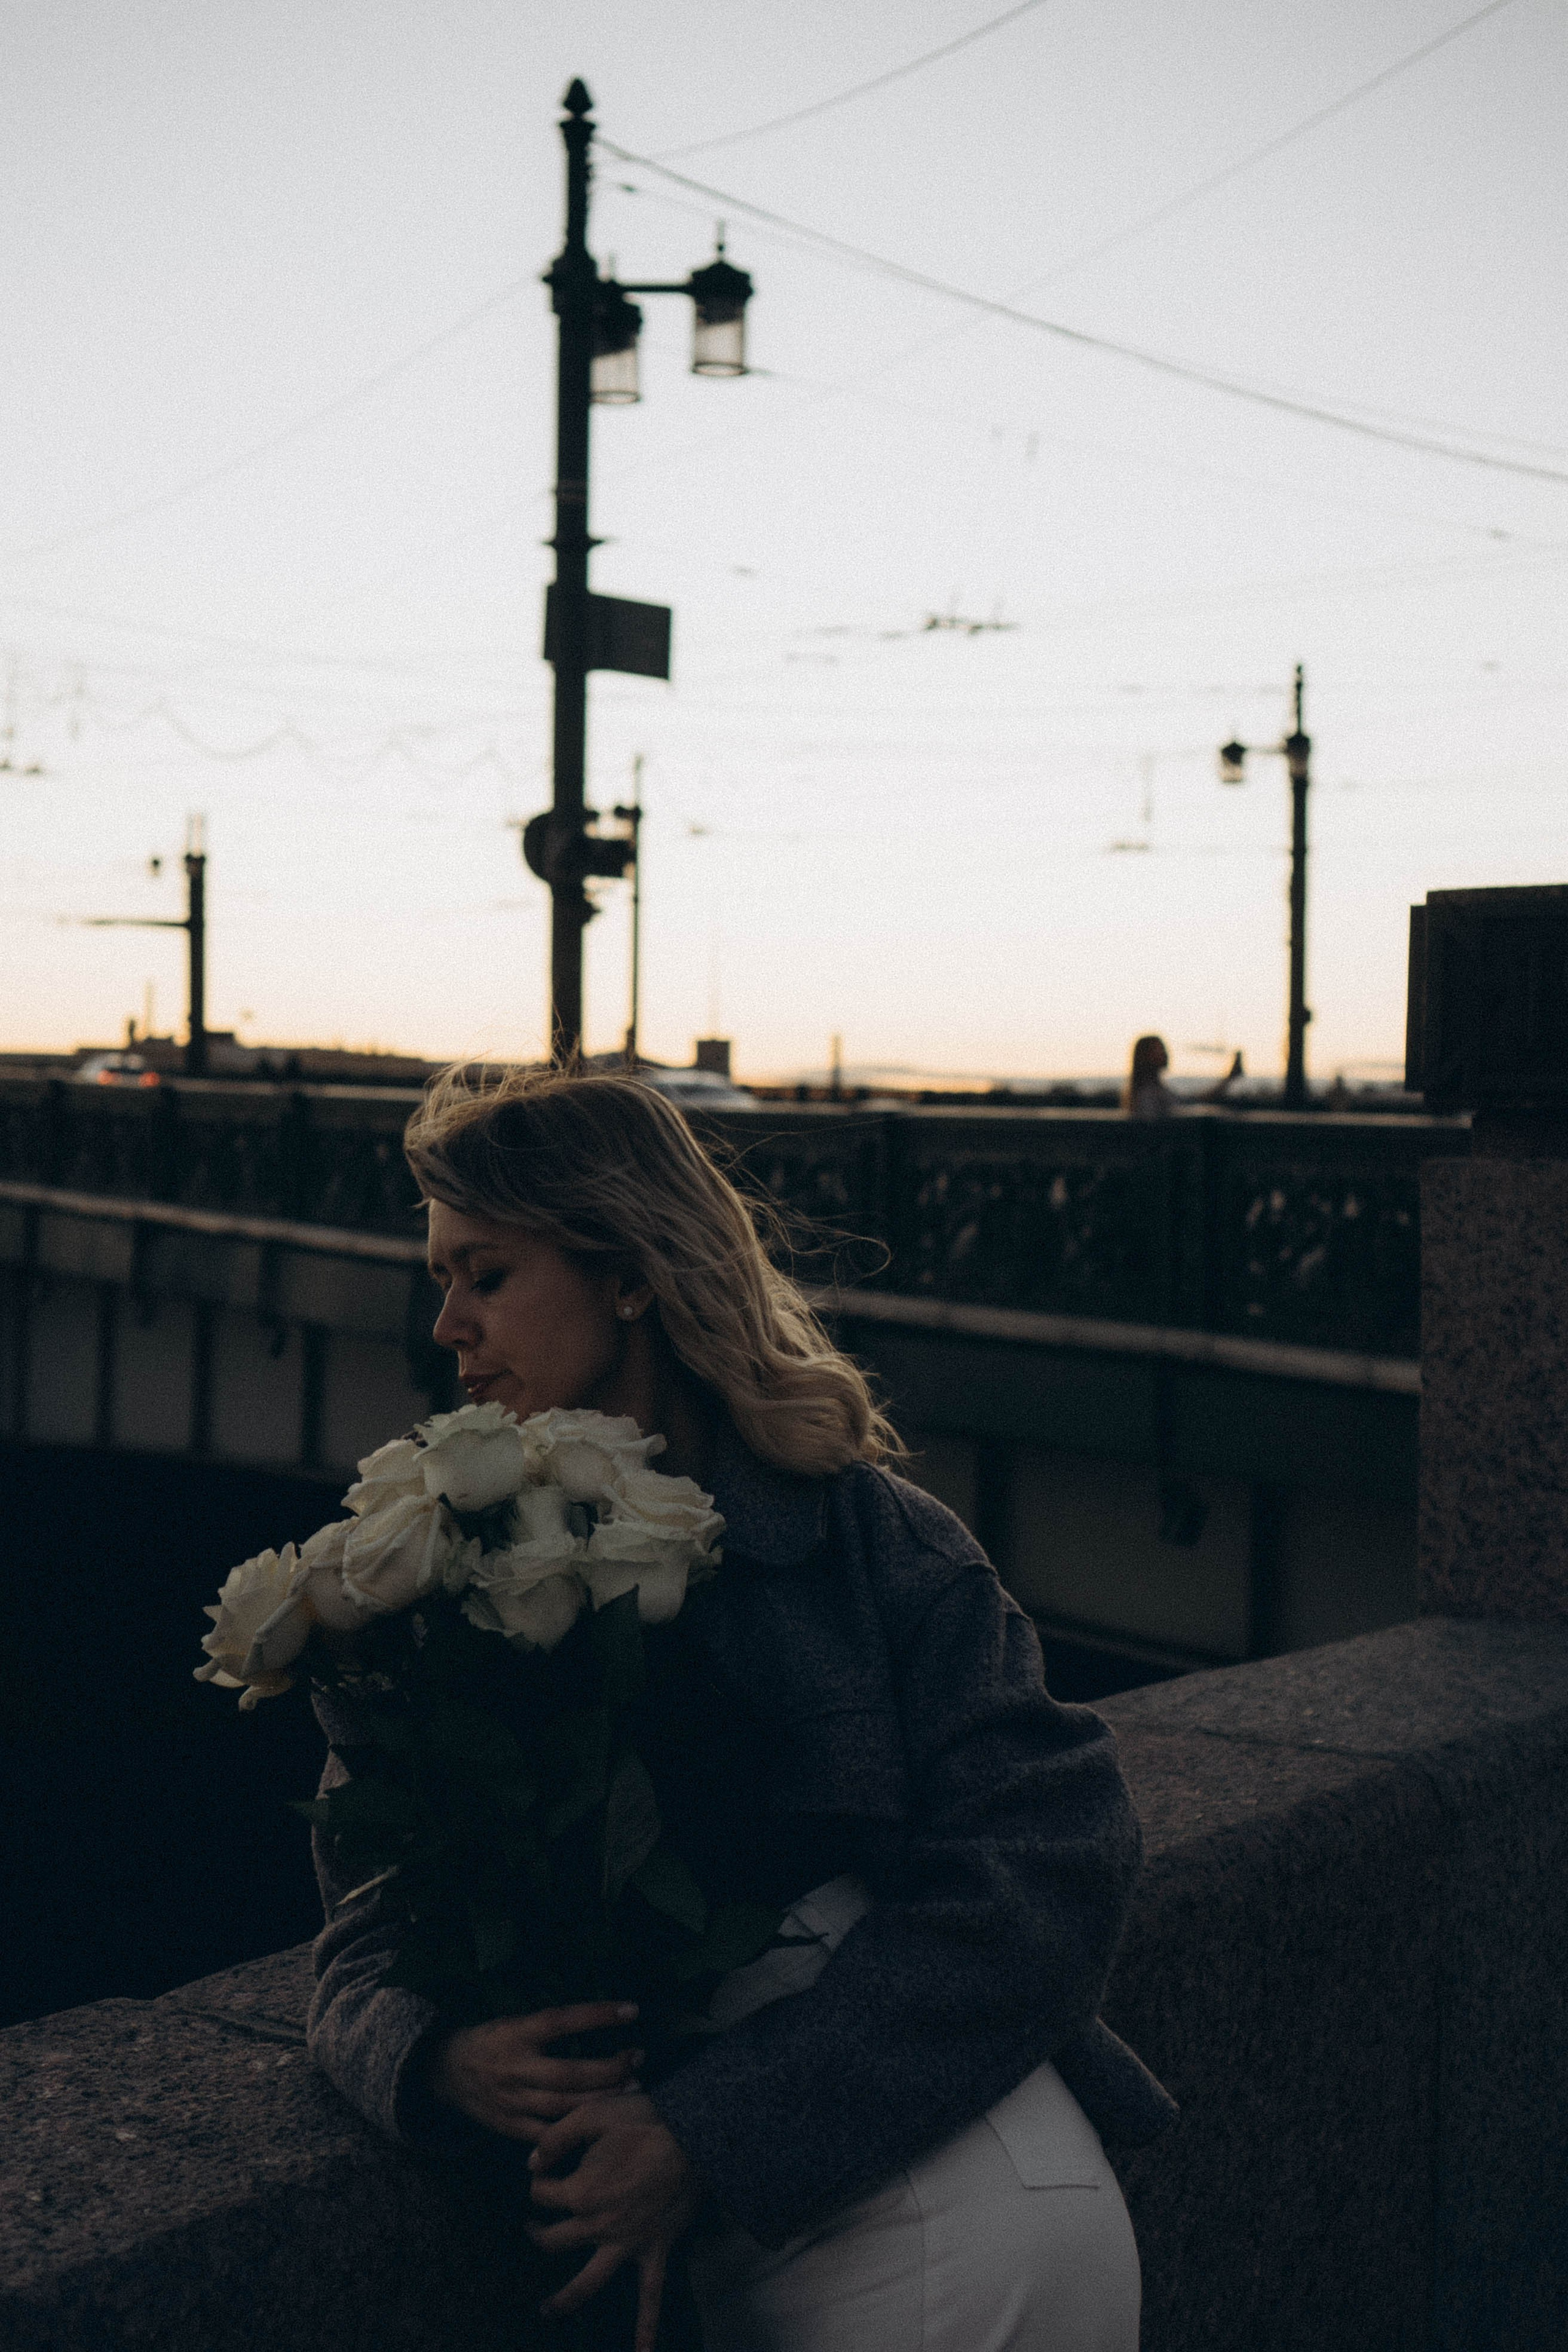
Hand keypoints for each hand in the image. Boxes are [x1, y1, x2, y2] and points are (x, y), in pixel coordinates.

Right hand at [426, 2002, 643, 2141]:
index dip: (597, 2015)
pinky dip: (575, 2131)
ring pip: (563, 2107)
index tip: (632, 2010)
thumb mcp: (514, 2021)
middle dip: (609, 2069)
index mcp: (516, 2033)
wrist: (446, 2071)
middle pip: (569, 2074)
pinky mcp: (509, 2127)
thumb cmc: (492, 2040)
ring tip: (632, 2091)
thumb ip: (549, 2026)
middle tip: (639, 2060)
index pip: (562, 2020)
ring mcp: (512, 2102)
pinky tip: (601, 2125)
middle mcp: (514, 2068)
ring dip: (601, 2101)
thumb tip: (601, 2017)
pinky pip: (548, 2135)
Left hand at [528, 2091, 701, 2351]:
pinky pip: (651, 2297)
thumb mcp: (592, 2114)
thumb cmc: (643, 2120)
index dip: (538, 2181)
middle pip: (553, 2241)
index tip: (544, 2169)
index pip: (542, 2195)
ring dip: (564, 2300)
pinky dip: (646, 2329)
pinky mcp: (654, 2251)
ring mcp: (626, 2244)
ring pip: (587, 2282)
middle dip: (537, 2232)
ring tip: (547, 2310)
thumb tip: (530, 2163)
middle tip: (532, 2225)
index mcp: (580, 2193)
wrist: (693, 2135)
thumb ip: (555, 2138)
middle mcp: (598, 2226)